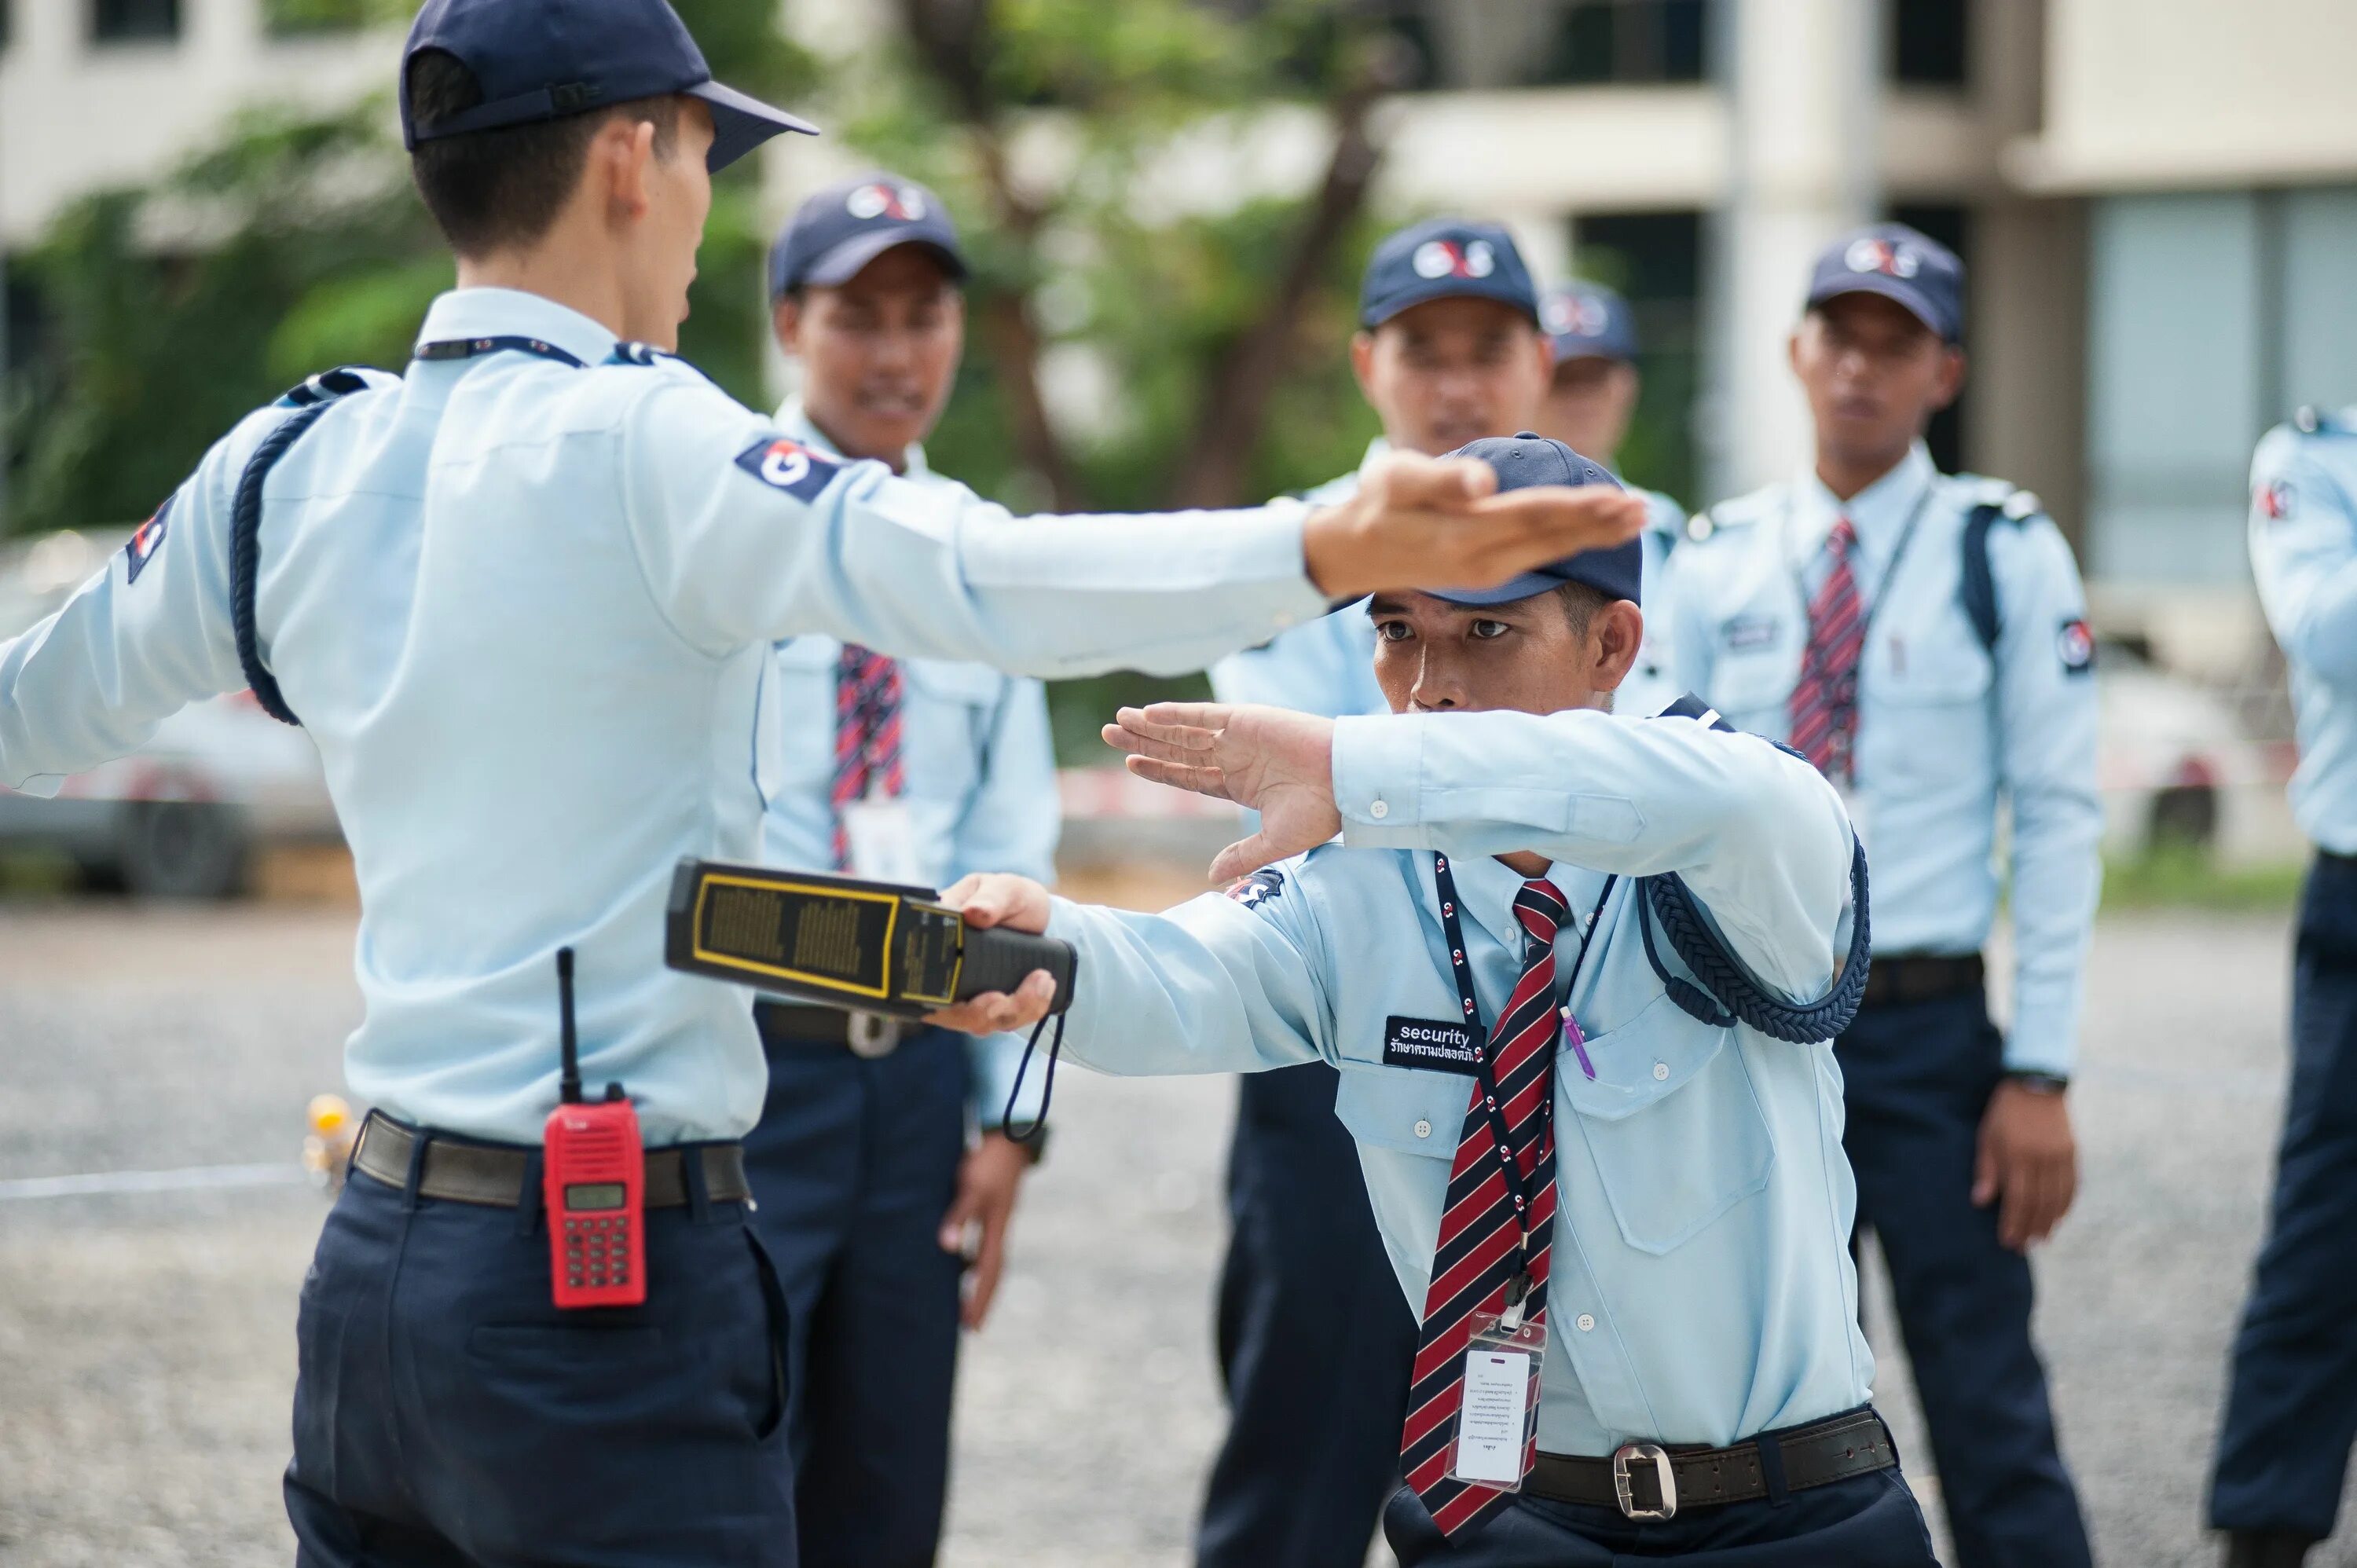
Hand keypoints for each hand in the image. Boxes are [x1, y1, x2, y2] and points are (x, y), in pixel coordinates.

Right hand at [924, 874, 1057, 1035]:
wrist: (1034, 914)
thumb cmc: (1009, 898)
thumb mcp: (1003, 889)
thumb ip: (990, 898)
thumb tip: (972, 912)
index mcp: (933, 942)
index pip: (920, 982)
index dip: (947, 1001)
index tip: (991, 998)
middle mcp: (941, 974)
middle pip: (951, 1014)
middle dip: (988, 1012)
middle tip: (1023, 991)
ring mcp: (963, 994)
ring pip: (977, 1022)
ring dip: (1015, 1010)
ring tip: (1044, 981)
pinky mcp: (986, 1006)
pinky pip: (1000, 1021)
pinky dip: (1026, 1010)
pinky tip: (1045, 989)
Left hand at [939, 1132, 1030, 1329]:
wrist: (1008, 1135)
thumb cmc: (987, 1162)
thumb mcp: (970, 1189)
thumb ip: (958, 1217)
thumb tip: (947, 1248)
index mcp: (997, 1231)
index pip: (989, 1275)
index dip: (979, 1300)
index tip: (971, 1327)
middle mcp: (999, 1229)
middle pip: (993, 1273)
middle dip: (982, 1299)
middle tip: (972, 1326)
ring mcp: (997, 1218)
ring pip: (989, 1259)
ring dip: (978, 1282)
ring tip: (964, 1302)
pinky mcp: (991, 1207)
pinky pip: (983, 1243)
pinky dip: (973, 1259)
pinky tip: (959, 1261)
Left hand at [1102, 702, 1338, 881]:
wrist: (1348, 782)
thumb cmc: (1321, 812)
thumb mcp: (1275, 842)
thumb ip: (1242, 855)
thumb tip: (1213, 877)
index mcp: (1239, 784)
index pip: (1188, 776)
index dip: (1158, 769)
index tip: (1129, 762)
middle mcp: (1234, 758)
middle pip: (1178, 750)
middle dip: (1144, 741)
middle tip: (1108, 734)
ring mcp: (1239, 737)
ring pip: (1184, 731)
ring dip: (1150, 725)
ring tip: (1118, 721)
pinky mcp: (1246, 719)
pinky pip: (1203, 716)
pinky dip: (1175, 714)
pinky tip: (1148, 713)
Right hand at [1300, 450, 1646, 600]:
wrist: (1353, 550)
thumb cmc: (1377, 504)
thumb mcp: (1397, 481)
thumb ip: (1441, 480)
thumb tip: (1484, 484)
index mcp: (1466, 535)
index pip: (1536, 517)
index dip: (1580, 508)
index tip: (1620, 498)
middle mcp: (1483, 560)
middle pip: (1553, 538)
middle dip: (1601, 524)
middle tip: (1646, 510)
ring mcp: (1486, 570)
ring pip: (1551, 549)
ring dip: (1593, 534)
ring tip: (1632, 519)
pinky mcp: (1486, 572)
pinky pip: (1538, 554)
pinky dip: (1570, 541)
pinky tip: (1591, 531)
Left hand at [1972, 1079, 2077, 1251]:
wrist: (2036, 1085)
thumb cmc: (2004, 1113)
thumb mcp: (1987, 1137)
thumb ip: (1986, 1170)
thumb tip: (1981, 1201)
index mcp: (2018, 1156)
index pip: (2018, 1200)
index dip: (2014, 1224)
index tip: (2008, 1241)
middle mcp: (2042, 1159)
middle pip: (2039, 1204)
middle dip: (2031, 1228)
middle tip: (2023, 1247)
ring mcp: (2060, 1157)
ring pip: (2058, 1199)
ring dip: (2050, 1222)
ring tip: (2042, 1238)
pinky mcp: (2072, 1153)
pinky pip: (2071, 1186)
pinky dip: (2066, 1205)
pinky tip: (2059, 1217)